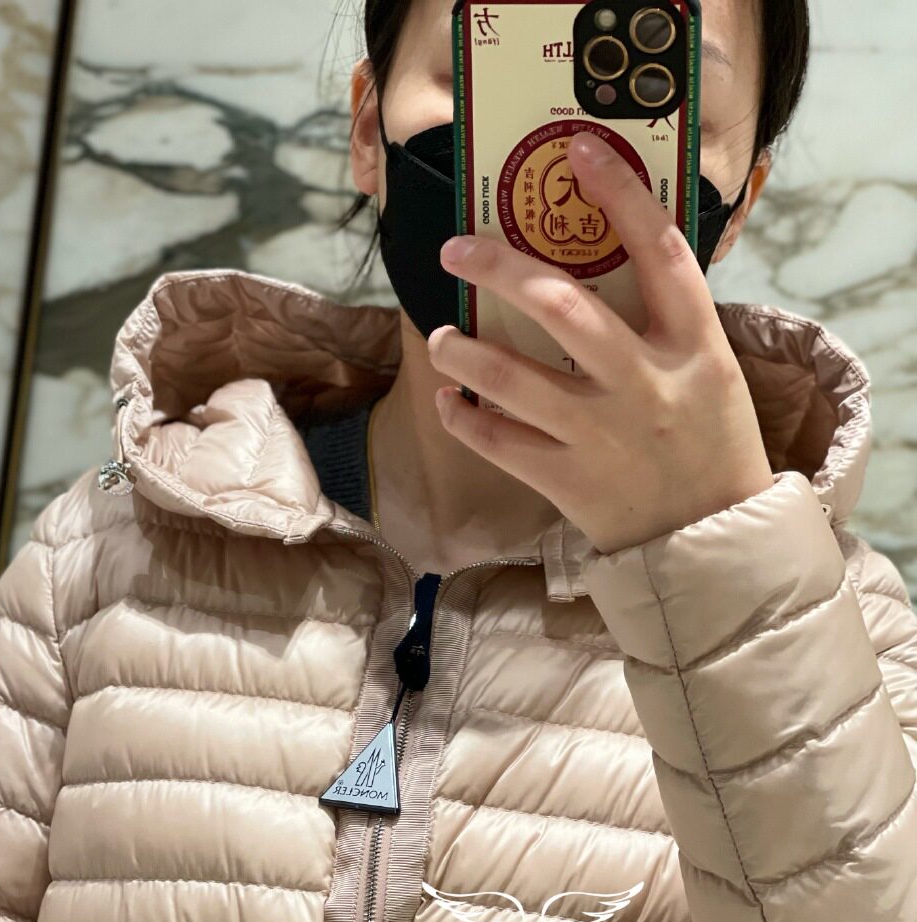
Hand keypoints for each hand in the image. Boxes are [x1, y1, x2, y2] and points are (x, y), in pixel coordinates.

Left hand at [428, 131, 772, 555]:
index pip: (660, 252)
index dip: (620, 194)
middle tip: (458, 249)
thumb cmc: (709, 444)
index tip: (578, 149)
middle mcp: (645, 384)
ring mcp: (602, 435)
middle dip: (501, 268)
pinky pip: (498, 442)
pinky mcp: (568, 481)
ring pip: (511, 379)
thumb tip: (603, 262)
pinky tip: (449, 403)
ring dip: (463, 351)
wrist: (711, 540)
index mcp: (693, 347)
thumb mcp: (709, 372)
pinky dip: (464, 419)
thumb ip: (666, 323)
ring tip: (442, 336)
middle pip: (563, 308)